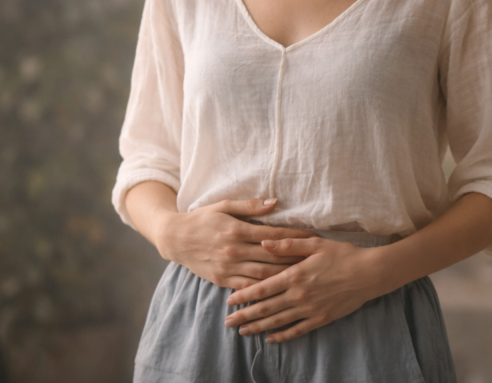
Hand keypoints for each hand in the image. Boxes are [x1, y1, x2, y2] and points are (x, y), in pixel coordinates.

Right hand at [157, 197, 317, 289]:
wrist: (175, 238)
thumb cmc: (203, 218)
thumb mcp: (224, 205)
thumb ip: (250, 205)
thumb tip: (275, 202)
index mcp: (236, 230)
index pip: (272, 234)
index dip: (294, 236)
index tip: (314, 236)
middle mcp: (233, 250)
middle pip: (271, 257)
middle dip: (295, 259)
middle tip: (316, 259)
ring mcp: (227, 267)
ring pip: (262, 274)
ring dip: (284, 276)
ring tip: (304, 275)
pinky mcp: (221, 279)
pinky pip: (247, 287)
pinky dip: (264, 289)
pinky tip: (280, 290)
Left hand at [223, 236, 386, 342]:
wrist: (369, 273)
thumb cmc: (343, 254)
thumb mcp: (316, 243)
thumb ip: (288, 243)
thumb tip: (264, 241)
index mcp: (295, 275)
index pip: (263, 288)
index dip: (244, 295)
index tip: (229, 301)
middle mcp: (299, 295)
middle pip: (266, 308)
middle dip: (245, 315)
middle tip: (228, 322)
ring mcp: (310, 309)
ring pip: (278, 321)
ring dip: (259, 327)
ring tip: (243, 331)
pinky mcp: (321, 318)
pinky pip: (297, 330)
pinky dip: (283, 336)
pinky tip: (271, 339)